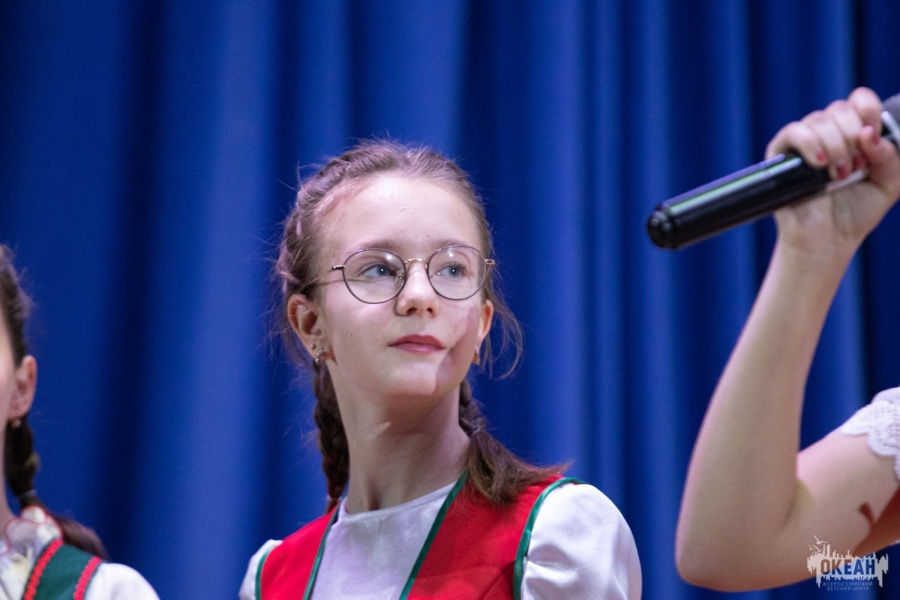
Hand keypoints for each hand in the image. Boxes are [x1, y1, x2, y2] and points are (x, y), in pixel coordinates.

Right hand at [765, 87, 899, 254]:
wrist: (828, 239)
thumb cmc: (856, 212)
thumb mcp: (889, 182)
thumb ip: (890, 155)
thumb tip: (867, 133)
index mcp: (853, 134)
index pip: (859, 100)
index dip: (867, 110)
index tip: (872, 136)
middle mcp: (827, 134)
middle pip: (840, 108)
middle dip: (852, 137)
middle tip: (855, 167)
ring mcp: (803, 144)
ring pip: (819, 120)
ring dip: (835, 148)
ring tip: (838, 176)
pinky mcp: (781, 156)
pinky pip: (793, 132)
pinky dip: (810, 144)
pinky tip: (819, 164)